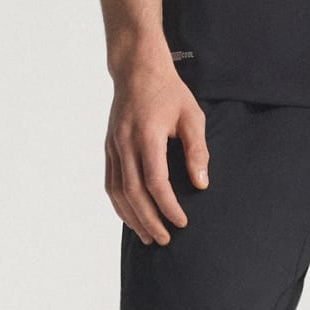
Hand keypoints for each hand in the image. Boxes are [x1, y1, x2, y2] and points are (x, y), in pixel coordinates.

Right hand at [106, 61, 208, 243]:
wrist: (137, 70)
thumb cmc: (169, 92)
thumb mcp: (192, 116)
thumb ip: (197, 150)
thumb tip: (201, 184)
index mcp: (147, 135)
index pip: (155, 181)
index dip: (168, 206)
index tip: (182, 222)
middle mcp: (125, 143)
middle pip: (133, 193)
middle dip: (150, 220)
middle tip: (165, 240)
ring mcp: (113, 146)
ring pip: (118, 191)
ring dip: (132, 218)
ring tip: (149, 236)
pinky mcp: (109, 148)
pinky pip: (111, 182)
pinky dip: (119, 204)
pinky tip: (131, 217)